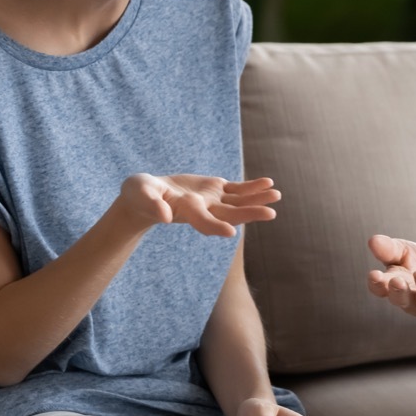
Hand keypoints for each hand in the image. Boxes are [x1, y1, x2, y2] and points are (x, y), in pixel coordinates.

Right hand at [118, 174, 280, 236]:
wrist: (146, 196)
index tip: (230, 232)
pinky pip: (237, 189)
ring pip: (238, 202)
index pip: (202, 221)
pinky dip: (252, 187)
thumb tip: (163, 215)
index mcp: (185, 211)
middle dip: (249, 213)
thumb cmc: (139, 195)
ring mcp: (211, 200)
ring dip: (257, 199)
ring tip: (277, 195)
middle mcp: (203, 209)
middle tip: (271, 214)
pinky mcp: (215, 189)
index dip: (214, 226)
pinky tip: (269, 183)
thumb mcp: (140, 194)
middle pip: (229, 214)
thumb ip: (151, 203)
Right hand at [367, 234, 415, 319]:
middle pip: (402, 300)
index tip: (374, 275)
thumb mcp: (404, 253)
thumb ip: (389, 250)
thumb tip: (372, 241)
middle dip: (399, 292)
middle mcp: (413, 300)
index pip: (381, 289)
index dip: (376, 284)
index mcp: (396, 287)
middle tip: (396, 281)